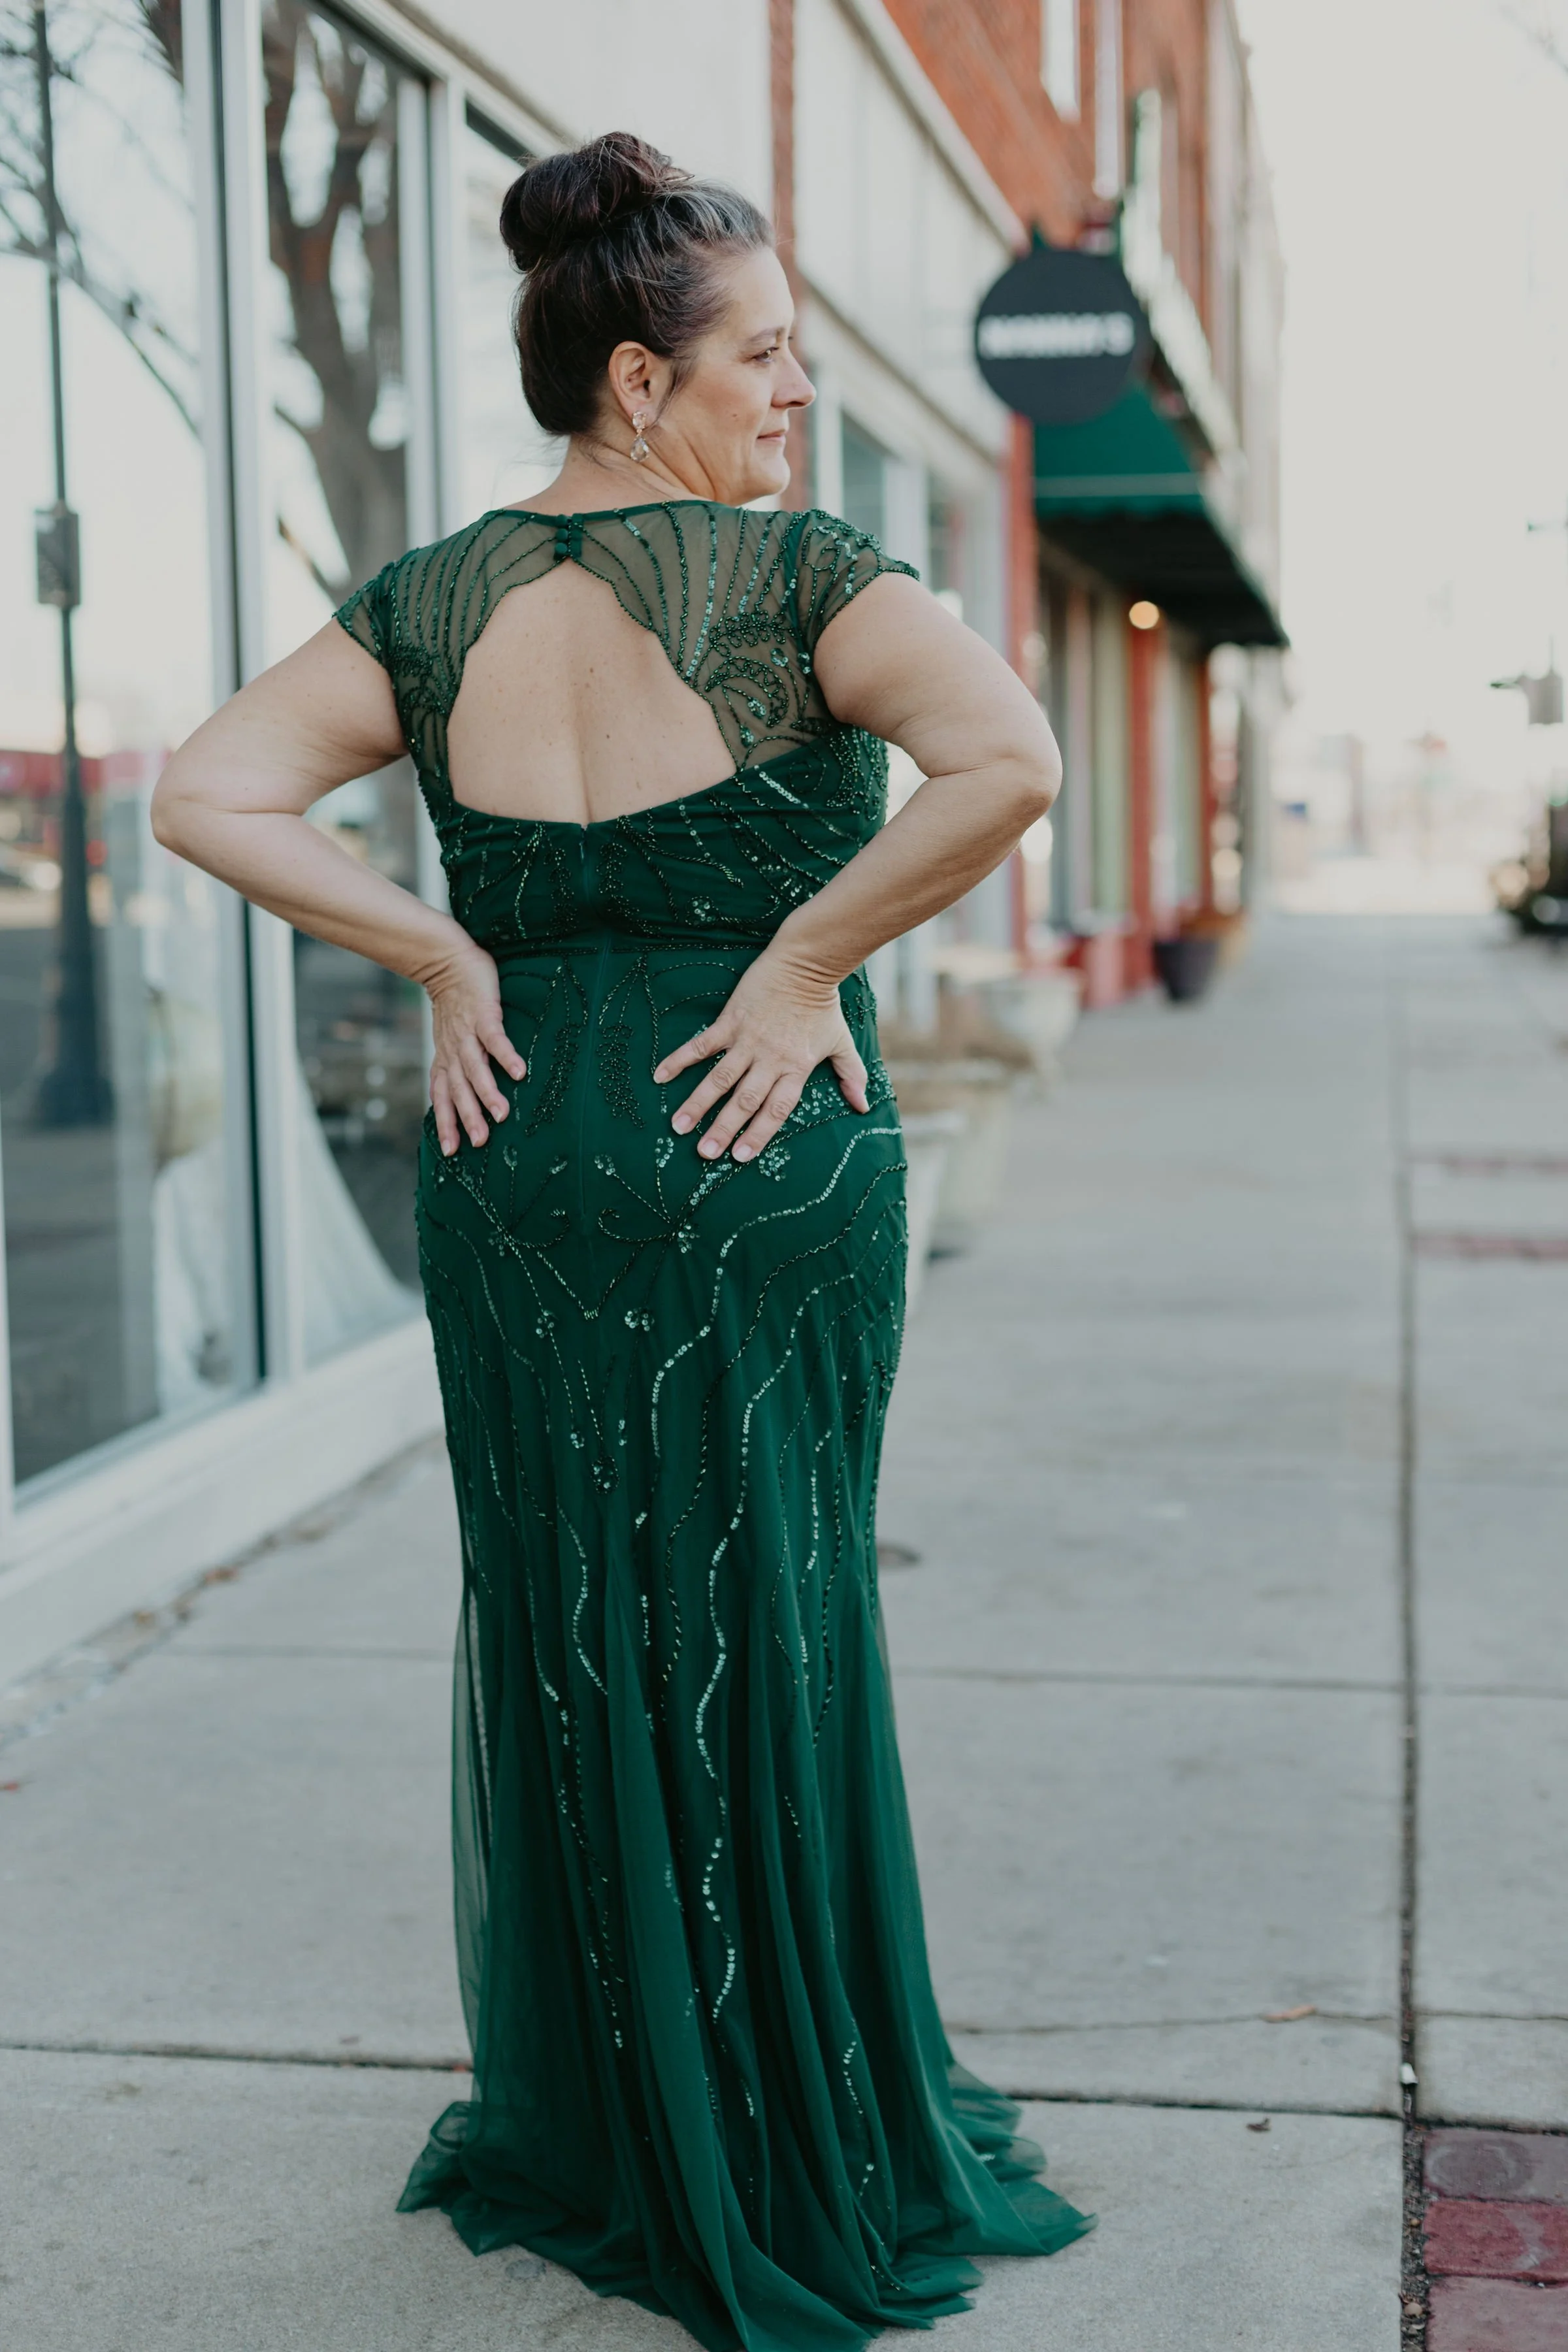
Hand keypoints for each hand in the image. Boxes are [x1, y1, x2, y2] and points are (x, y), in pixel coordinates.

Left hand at [427, 944, 525, 1154]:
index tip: (452, 1150)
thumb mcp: (450, 1037)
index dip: (445, 1122)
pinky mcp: (484, 1014)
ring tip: (501, 1114)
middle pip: (459, 1088)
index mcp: (446, 1057)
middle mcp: (453, 1049)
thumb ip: (459, 1062)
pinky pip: (494, 1038)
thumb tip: (471, 1091)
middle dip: (468, 1116)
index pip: (442, 1095)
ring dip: (487, 1092)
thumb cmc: (454, 1002)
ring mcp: (467, 1032)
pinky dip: (505, 1055)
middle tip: (480, 1142)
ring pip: (475, 1068)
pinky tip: (520, 1072)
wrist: (446, 960)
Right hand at [652, 943, 868, 1162]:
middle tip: (705, 1153)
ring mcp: (747, 1040)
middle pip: (744, 1100)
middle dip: (724, 1129)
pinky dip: (680, 1059)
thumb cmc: (823, 1004)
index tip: (740, 1157)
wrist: (805, 963)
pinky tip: (660, 1076)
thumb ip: (852, 1075)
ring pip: (719, 1078)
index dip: (758, 1134)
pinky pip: (702, 1045)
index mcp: (796, 1067)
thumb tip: (864, 1106)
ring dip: (698, 1103)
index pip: (775, 1109)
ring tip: (679, 1126)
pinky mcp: (730, 1020)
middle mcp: (770, 1058)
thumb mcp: (841, 1042)